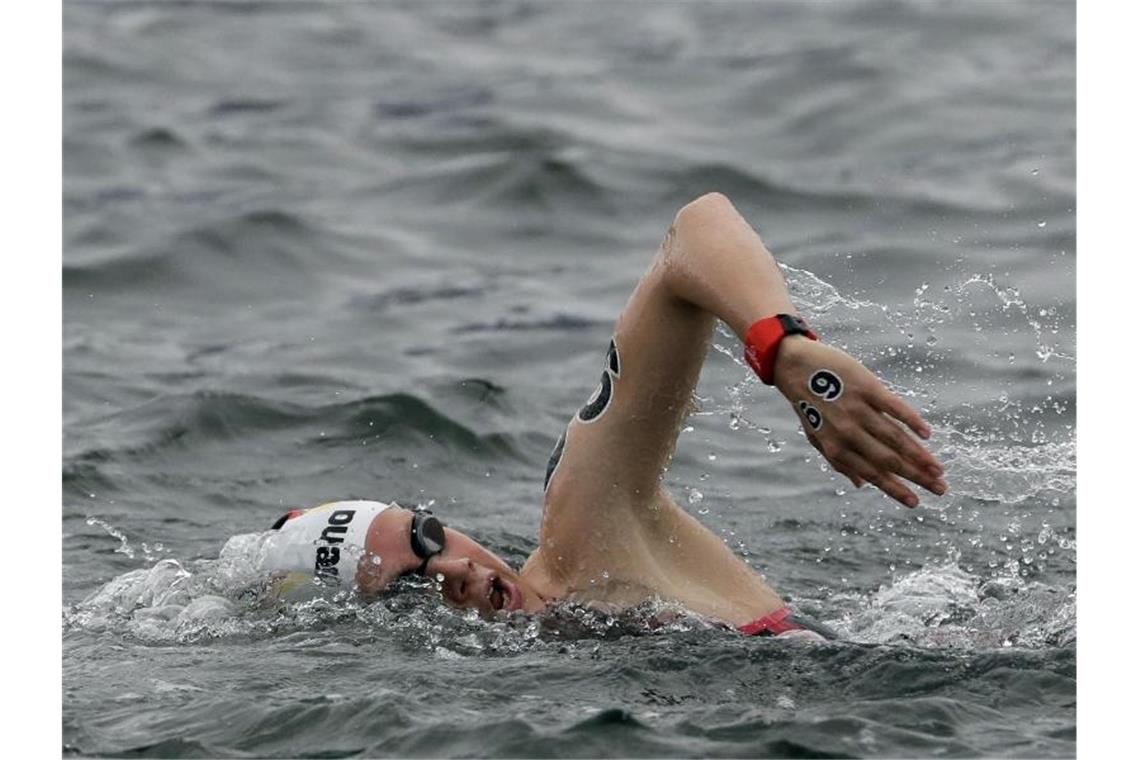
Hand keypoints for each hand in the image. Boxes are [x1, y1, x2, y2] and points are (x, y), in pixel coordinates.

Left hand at [771, 336, 946, 507]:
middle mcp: (848, 432)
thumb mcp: (816, 436)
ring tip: (939, 469)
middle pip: (889, 459)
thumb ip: (839, 461)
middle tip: (940, 489)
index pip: (872, 474)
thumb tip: (861, 485)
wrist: (794, 366)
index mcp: (836, 447)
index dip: (895, 490)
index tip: (915, 503)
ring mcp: (858, 410)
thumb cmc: (807, 403)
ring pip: (895, 438)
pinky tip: (926, 434)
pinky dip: (911, 420)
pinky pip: (894, 407)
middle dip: (916, 477)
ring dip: (920, 455)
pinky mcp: (867, 388)